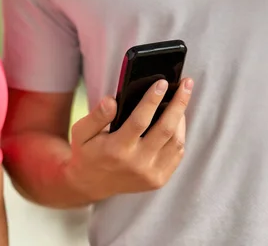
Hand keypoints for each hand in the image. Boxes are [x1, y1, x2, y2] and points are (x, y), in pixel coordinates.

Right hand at [64, 78, 192, 201]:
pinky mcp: (158, 180)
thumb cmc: (87, 153)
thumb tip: (111, 100)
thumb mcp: (81, 132)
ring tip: (182, 98)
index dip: (152, 100)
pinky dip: (180, 135)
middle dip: (179, 103)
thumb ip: (96, 116)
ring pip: (176, 141)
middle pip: (166, 129)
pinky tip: (177, 120)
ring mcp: (150, 174)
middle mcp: (136, 164)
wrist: (91, 185)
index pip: (139, 121)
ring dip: (182, 117)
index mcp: (116, 150)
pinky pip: (177, 154)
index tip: (161, 82)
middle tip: (186, 83)